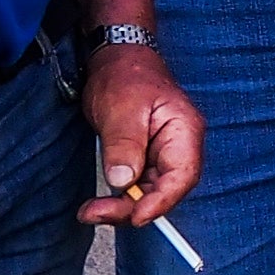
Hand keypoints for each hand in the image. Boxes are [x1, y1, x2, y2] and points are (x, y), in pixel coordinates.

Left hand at [79, 42, 202, 227]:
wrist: (117, 59)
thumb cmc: (125, 75)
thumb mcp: (121, 109)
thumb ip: (124, 145)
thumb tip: (123, 181)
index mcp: (184, 132)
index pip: (182, 176)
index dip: (161, 202)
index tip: (135, 216)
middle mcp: (179, 147)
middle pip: (166, 191)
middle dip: (133, 208)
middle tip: (97, 213)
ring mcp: (162, 154)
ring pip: (150, 193)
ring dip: (123, 207)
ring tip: (91, 211)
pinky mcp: (146, 159)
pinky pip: (138, 186)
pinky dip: (120, 197)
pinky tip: (100, 203)